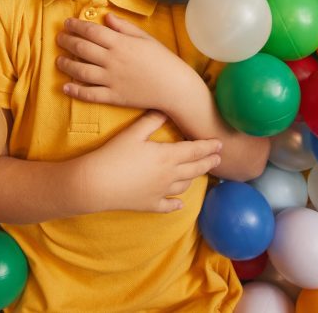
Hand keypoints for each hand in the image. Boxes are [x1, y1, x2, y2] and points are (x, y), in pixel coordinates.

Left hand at [56, 13, 196, 112]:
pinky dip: (76, 91)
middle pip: (82, 49)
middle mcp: (113, 60)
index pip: (91, 31)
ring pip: (81, 71)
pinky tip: (65, 87)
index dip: (76, 26)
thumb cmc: (163, 59)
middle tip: (59, 38)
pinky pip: (90, 94)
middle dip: (67, 41)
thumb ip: (124, 27)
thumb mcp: (145, 38)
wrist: (175, 87)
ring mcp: (111, 79)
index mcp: (121, 43)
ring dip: (67, 65)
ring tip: (59, 60)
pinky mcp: (113, 97)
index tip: (67, 23)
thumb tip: (107, 16)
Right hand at [75, 111, 221, 213]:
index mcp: (167, 156)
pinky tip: (180, 204)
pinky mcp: (150, 204)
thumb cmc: (114, 155)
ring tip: (199, 174)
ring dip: (194, 179)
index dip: (208, 147)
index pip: (195, 150)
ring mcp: (161, 192)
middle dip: (208, 163)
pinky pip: (168, 206)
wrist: (97, 183)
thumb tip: (165, 110)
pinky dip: (176, 204)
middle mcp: (169, 176)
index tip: (219, 144)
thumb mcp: (133, 133)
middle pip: (195, 169)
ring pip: (185, 186)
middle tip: (218, 159)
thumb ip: (151, 121)